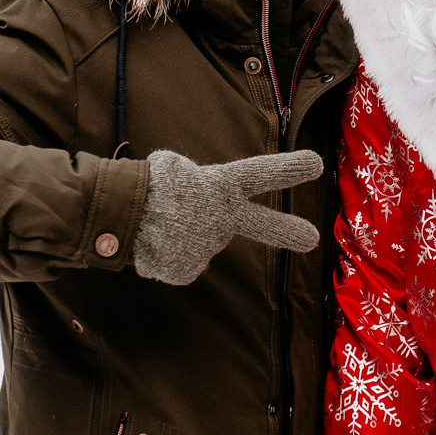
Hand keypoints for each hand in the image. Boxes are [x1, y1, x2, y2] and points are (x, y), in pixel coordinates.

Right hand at [130, 148, 323, 284]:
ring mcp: (206, 247)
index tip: (317, 164)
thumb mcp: (175, 169)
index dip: (288, 169)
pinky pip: (184, 262)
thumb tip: (207, 202)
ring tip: (164, 224)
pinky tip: (157, 242)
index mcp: (219, 185)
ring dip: (187, 235)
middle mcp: (219, 218)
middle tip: (311, 239)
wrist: (118, 213)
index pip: (258, 173)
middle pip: (260, 224)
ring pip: (203, 242)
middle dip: (287, 232)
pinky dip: (170, 254)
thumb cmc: (148, 185)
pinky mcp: (187, 270)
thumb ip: (204, 184)